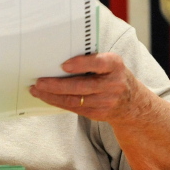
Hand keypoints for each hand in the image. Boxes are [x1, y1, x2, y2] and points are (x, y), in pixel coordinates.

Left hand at [29, 53, 148, 123]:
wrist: (132, 102)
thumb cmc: (112, 75)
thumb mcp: (109, 62)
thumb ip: (91, 59)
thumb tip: (59, 56)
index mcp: (115, 65)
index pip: (98, 63)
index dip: (81, 64)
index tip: (63, 65)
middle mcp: (113, 84)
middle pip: (81, 86)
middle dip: (57, 85)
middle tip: (39, 81)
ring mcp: (106, 101)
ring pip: (74, 100)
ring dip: (52, 96)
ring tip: (36, 90)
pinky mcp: (98, 114)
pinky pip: (74, 108)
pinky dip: (58, 102)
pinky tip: (46, 97)